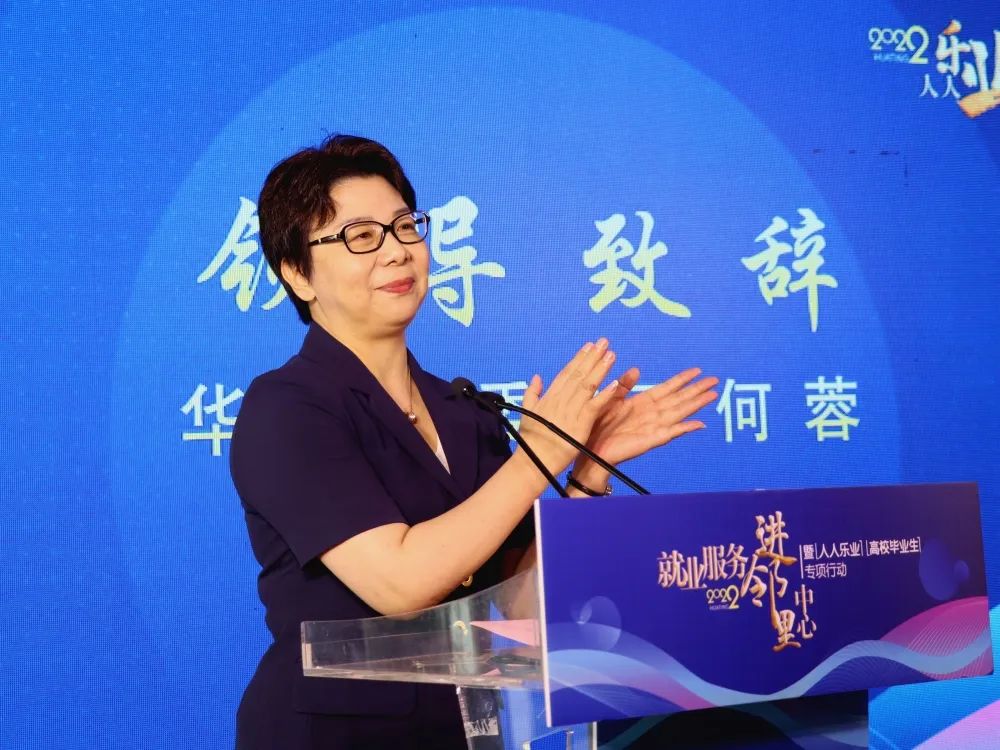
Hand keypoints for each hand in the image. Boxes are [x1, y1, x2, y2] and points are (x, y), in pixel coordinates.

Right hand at [517, 339, 619, 474]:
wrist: (533, 461)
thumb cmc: (531, 441)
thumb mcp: (527, 412)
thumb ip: (532, 393)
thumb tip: (536, 377)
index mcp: (549, 397)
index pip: (566, 373)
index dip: (579, 358)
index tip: (589, 346)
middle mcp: (560, 400)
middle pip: (578, 374)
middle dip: (592, 357)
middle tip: (604, 342)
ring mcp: (570, 411)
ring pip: (588, 385)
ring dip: (600, 369)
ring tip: (611, 355)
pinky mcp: (580, 424)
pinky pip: (595, 406)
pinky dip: (605, 395)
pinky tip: (616, 384)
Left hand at [581, 366, 718, 466]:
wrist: (591, 448)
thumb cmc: (599, 425)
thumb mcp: (611, 399)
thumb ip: (624, 385)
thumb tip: (636, 369)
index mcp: (642, 402)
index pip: (667, 387)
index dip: (682, 379)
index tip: (697, 370)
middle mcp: (652, 413)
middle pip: (679, 398)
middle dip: (696, 389)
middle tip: (715, 379)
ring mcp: (654, 426)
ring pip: (680, 412)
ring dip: (696, 404)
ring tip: (713, 395)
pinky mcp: (651, 440)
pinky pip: (671, 433)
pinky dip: (685, 428)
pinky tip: (699, 424)